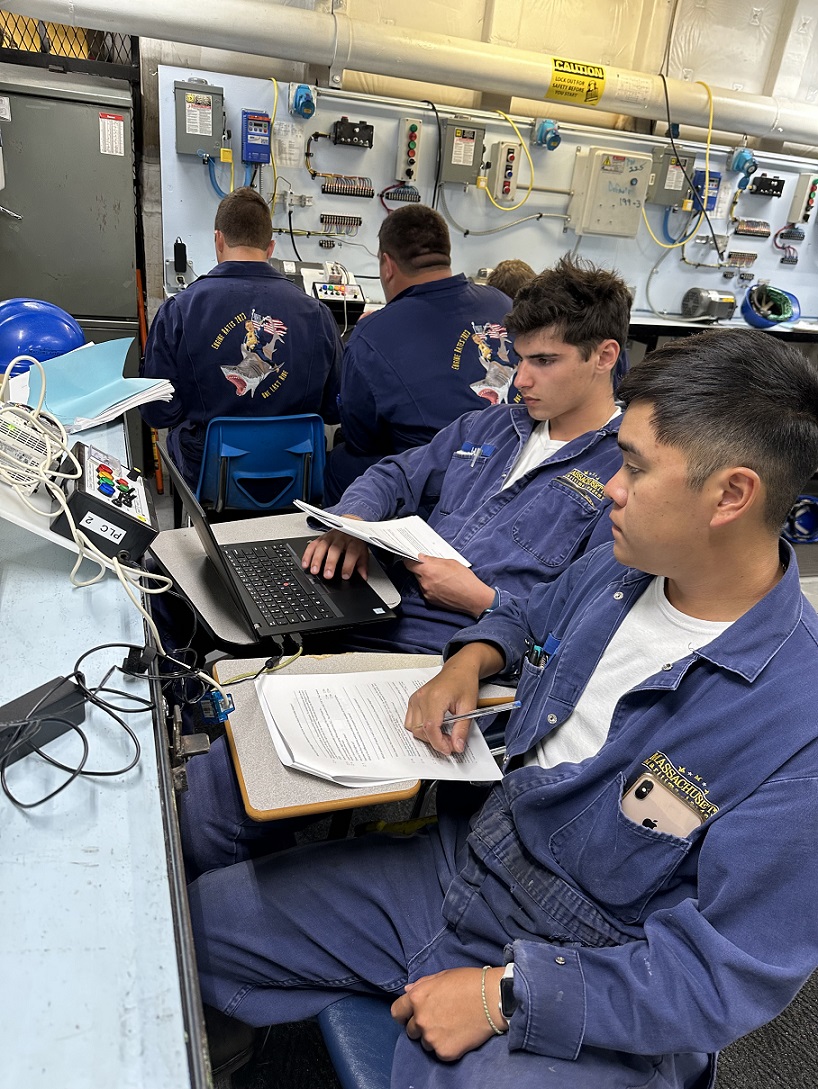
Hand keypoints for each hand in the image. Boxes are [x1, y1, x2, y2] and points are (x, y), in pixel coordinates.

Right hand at [301, 520, 367, 579]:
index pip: (352, 553)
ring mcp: (330, 536)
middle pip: (335, 549)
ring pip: (322, 546)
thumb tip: (363, 577)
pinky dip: (308, 554)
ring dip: (317, 559)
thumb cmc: (356, 542)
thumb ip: (362, 565)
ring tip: (314, 571)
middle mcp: (342, 538)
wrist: (351, 524)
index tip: (345, 576)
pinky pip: (313, 544)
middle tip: (327, 575)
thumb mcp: (363, 552)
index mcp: (354, 542)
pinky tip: (306, 563)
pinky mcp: (321, 537)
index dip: (348, 565)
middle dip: (330, 563)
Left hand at [391, 967, 505, 1061]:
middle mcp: (421, 1019)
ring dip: (434, 1037)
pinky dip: (446, 1046)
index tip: (411, 1015)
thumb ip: (422, 985)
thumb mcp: (442, 976)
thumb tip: (407, 991)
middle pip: (411, 1030)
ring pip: (425, 1043)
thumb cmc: (468, 982)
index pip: (397, 1012)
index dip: (404, 1014)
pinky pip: (439, 1052)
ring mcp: (432, 1038)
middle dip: (421, 1026)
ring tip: (451, 1026)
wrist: (492, 999)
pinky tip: (458, 1035)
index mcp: (417, 998)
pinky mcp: (445, 1052)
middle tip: (439, 1019)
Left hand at [403, 555, 495, 616]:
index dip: (410, 559)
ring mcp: (426, 592)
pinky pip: (426, 590)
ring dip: (427, 578)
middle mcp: (424, 582)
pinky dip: (431, 587)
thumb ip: (434, 560)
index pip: (409, 563)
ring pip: (421, 581)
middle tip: (432, 567)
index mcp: (428, 570)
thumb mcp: (451, 562)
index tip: (412, 557)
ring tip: (441, 577)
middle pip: (415, 572)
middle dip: (421, 568)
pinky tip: (442, 585)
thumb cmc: (465, 580)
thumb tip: (424, 558)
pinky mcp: (430, 600)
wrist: (473, 598)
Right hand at [403, 644, 500, 754]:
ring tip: (442, 734)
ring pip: (413, 728)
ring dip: (427, 736)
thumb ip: (462, 729)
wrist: (460, 669)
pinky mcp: (414, 700)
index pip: (430, 727)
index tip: (448, 749)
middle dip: (435, 741)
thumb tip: (457, 746)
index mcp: (435, 697)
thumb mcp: (469, 707)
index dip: (438, 743)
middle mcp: (422, 697)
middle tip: (450, 742)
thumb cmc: (464, 682)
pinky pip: (411, 721)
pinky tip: (434, 727)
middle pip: (421, 730)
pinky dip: (421, 728)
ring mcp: (416, 698)